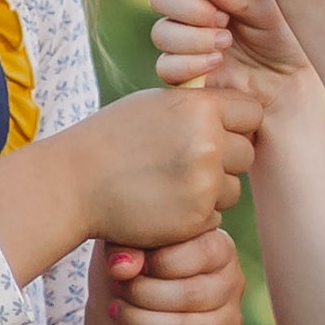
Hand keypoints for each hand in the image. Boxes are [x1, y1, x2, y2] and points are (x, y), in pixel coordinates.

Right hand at [76, 79, 250, 250]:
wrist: (72, 184)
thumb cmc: (110, 140)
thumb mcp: (153, 106)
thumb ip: (196, 107)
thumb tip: (237, 113)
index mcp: (199, 107)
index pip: (251, 112)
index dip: (236, 123)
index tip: (217, 132)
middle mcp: (208, 143)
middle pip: (247, 153)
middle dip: (225, 160)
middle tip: (186, 163)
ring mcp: (204, 183)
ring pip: (234, 188)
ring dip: (211, 190)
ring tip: (169, 184)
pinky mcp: (196, 218)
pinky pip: (215, 217)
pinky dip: (194, 215)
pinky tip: (163, 205)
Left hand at [96, 225, 245, 324]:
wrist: (116, 321)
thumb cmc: (126, 274)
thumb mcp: (119, 248)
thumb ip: (122, 245)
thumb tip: (125, 266)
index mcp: (218, 246)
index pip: (203, 252)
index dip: (160, 262)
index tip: (131, 267)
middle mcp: (232, 283)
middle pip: (193, 295)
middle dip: (143, 295)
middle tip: (117, 291)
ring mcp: (230, 323)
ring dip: (140, 324)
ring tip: (117, 314)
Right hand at [148, 0, 315, 97]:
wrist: (292, 82)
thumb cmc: (282, 36)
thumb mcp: (267, 10)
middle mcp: (188, 10)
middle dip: (187, 6)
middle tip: (222, 18)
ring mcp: (183, 43)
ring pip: (161, 33)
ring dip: (192, 36)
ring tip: (226, 41)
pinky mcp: (183, 75)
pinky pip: (165, 67)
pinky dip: (188, 62)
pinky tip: (216, 61)